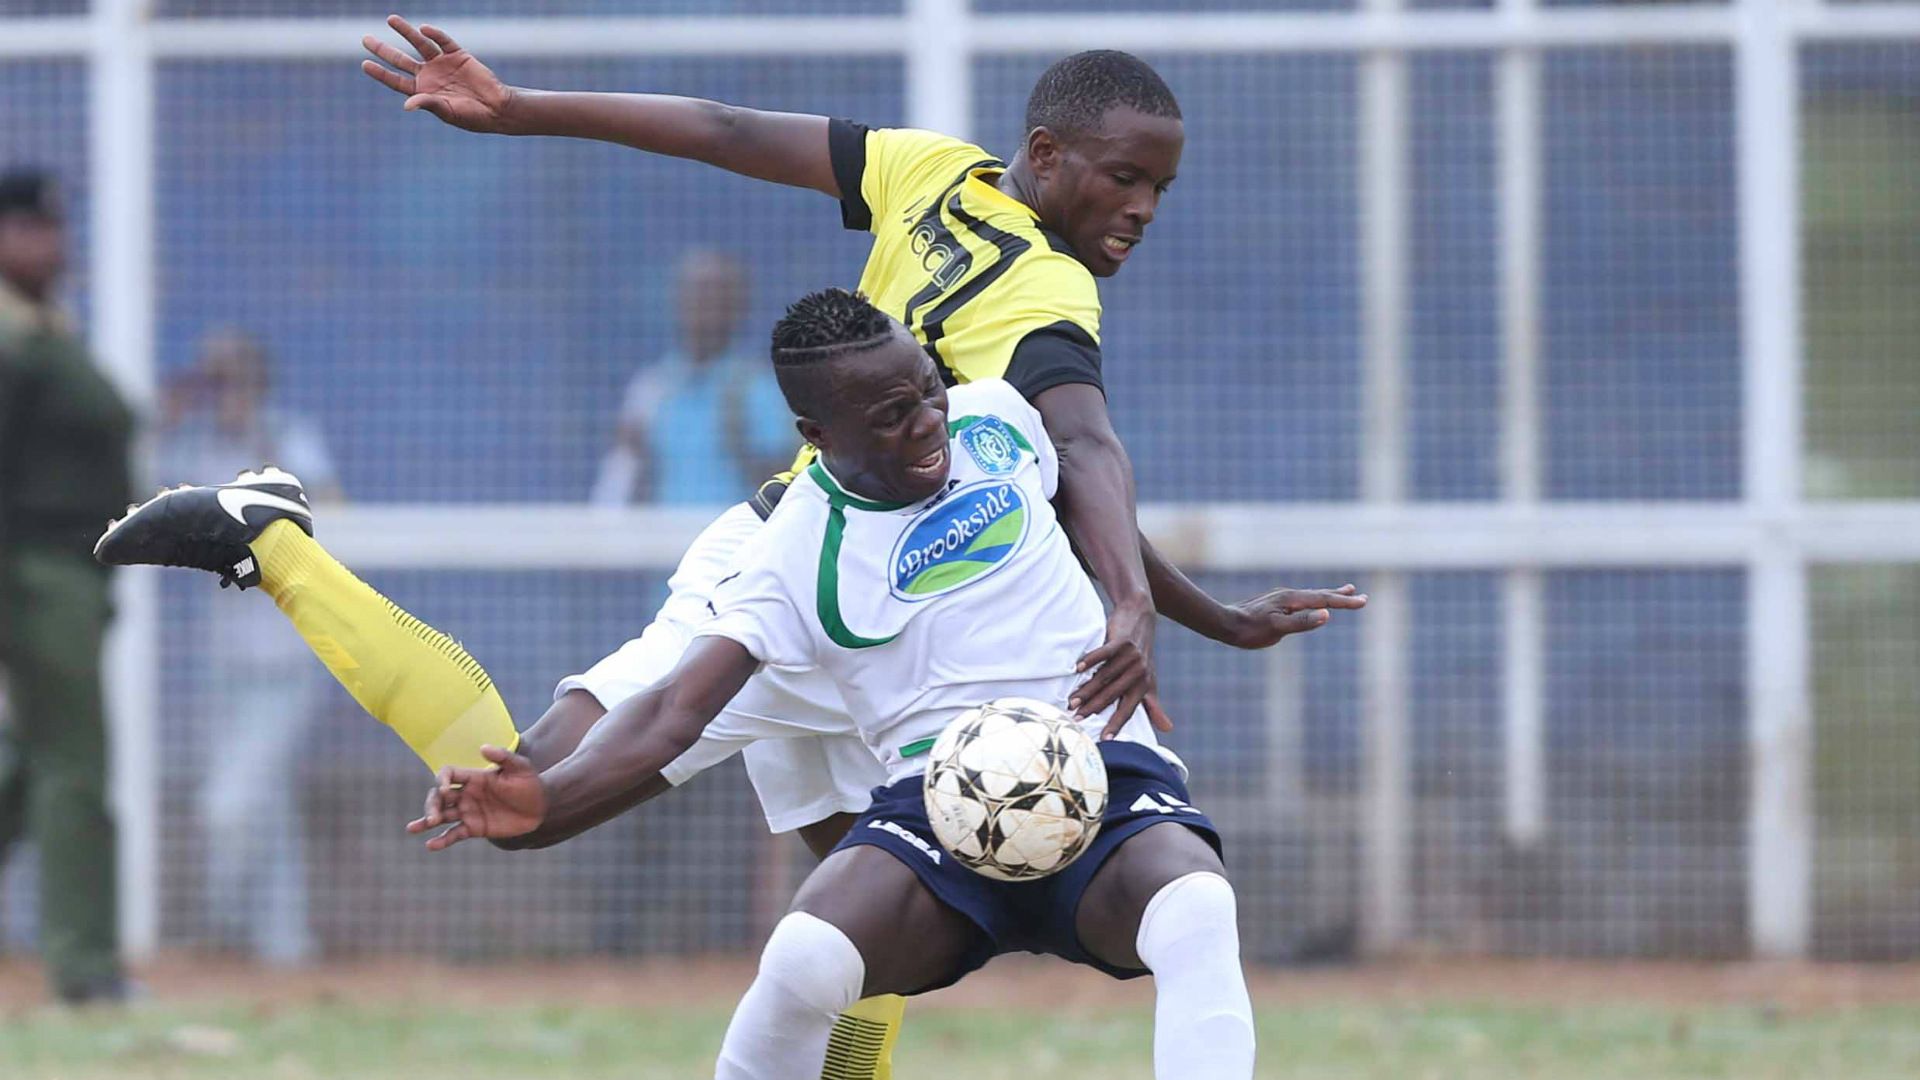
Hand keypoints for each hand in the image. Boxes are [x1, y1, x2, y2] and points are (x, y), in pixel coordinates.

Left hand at [361, 16, 513, 133]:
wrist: (498, 108)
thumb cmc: (472, 117)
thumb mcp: (448, 112)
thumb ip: (428, 104)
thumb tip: (407, 105)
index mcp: (423, 92)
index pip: (396, 80)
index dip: (381, 73)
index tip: (365, 63)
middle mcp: (429, 76)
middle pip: (401, 60)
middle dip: (383, 49)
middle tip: (365, 39)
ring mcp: (443, 64)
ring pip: (419, 45)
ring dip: (406, 32)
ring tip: (390, 19)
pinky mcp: (458, 55)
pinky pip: (443, 41)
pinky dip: (435, 34)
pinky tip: (424, 28)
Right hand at [405, 744, 544, 850]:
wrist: (542, 807)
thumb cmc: (531, 783)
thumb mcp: (520, 767)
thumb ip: (503, 757)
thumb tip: (482, 747)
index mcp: (474, 777)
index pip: (448, 774)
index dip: (442, 779)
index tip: (445, 788)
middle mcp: (467, 794)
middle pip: (439, 796)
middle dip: (432, 805)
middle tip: (433, 817)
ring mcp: (469, 811)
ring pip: (442, 815)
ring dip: (427, 820)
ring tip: (413, 828)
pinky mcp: (475, 828)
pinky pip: (454, 834)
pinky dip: (442, 840)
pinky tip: (430, 845)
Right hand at [1072, 600, 1174, 739]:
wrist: (1141, 616)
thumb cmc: (1141, 654)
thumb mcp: (1149, 679)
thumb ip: (1153, 705)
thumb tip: (1167, 729)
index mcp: (1144, 685)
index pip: (1128, 709)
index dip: (1117, 724)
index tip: (1104, 739)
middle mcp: (1139, 672)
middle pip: (1112, 694)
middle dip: (1093, 708)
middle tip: (1076, 718)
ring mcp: (1131, 656)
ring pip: (1105, 677)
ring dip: (1087, 689)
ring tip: (1071, 700)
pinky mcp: (1122, 640)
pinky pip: (1104, 653)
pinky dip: (1090, 660)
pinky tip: (1077, 668)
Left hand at [1222, 583, 1367, 649]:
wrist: (1224, 624)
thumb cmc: (1250, 630)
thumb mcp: (1277, 629)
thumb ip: (1302, 622)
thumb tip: (1327, 615)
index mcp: (1292, 600)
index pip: (1324, 601)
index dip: (1345, 602)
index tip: (1363, 602)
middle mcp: (1288, 595)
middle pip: (1320, 595)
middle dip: (1341, 596)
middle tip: (1360, 595)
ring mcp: (1281, 599)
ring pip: (1310, 596)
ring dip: (1329, 595)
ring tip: (1344, 591)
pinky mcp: (1275, 604)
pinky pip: (1301, 601)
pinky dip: (1314, 600)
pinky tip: (1311, 604)